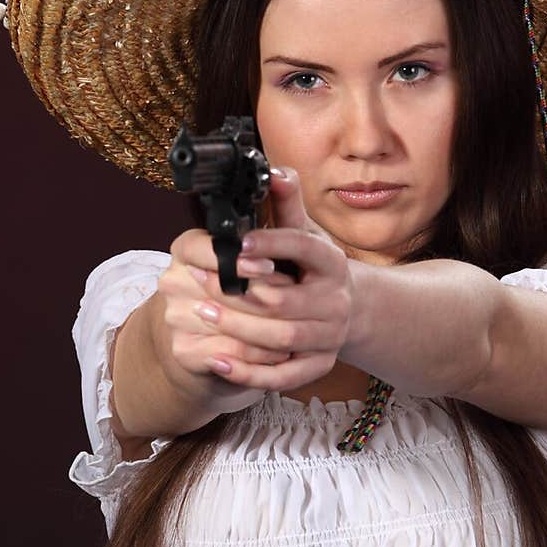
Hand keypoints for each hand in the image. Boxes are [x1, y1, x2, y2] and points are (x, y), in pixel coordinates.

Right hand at [158, 223, 296, 415]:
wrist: (207, 341)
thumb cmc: (242, 284)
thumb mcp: (263, 242)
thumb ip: (276, 207)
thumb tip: (280, 175)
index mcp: (186, 249)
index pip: (201, 247)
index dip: (237, 260)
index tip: (268, 266)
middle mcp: (172, 281)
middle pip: (221, 289)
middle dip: (266, 297)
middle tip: (299, 302)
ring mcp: (174, 317)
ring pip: (228, 325)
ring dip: (268, 330)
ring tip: (299, 329)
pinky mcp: (183, 351)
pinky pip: (227, 356)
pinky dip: (258, 358)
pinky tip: (281, 354)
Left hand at [169, 167, 353, 392]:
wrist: (349, 311)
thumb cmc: (313, 268)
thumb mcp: (305, 234)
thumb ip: (286, 205)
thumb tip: (273, 170)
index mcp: (331, 263)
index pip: (303, 248)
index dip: (271, 244)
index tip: (237, 242)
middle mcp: (336, 302)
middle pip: (284, 302)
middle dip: (239, 294)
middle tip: (197, 282)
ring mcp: (330, 337)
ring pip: (281, 339)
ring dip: (238, 329)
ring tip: (201, 313)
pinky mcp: (318, 366)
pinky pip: (283, 376)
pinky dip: (249, 372)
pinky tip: (216, 362)